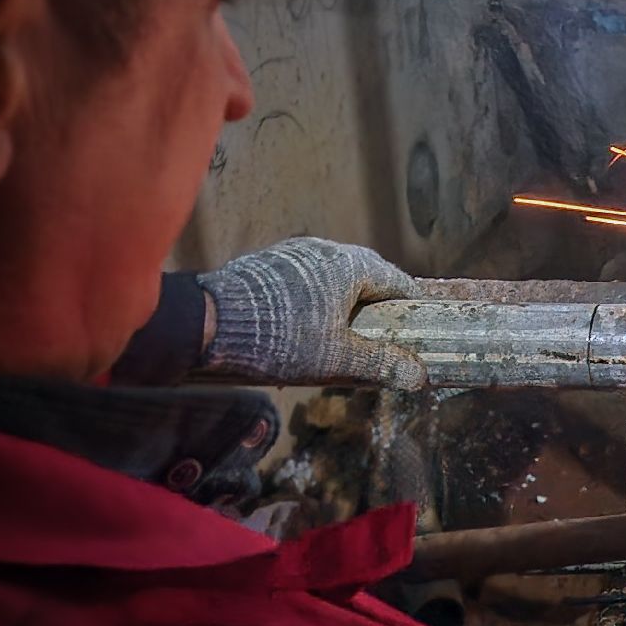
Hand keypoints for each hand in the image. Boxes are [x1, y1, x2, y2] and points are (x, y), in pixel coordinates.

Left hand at [198, 238, 426, 388]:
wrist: (208, 322)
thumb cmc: (283, 338)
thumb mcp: (338, 358)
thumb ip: (381, 364)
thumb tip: (418, 376)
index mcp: (352, 264)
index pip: (397, 283)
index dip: (410, 309)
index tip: (414, 332)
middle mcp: (326, 249)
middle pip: (365, 278)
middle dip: (374, 308)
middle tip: (378, 339)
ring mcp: (293, 253)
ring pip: (332, 278)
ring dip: (341, 304)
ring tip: (337, 338)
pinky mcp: (267, 263)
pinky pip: (304, 281)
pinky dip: (314, 301)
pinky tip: (302, 328)